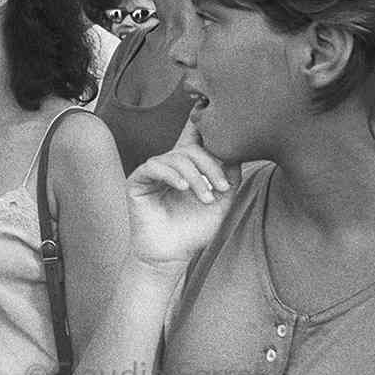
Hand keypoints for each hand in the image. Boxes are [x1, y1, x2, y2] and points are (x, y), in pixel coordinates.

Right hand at [126, 115, 242, 270]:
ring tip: (204, 198)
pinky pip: (153, 167)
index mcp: (188, 168)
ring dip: (195, 176)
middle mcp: (169, 166)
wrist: (171, 255)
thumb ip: (228, 178)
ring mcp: (152, 173)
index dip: (202, 123)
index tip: (216, 119)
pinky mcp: (137, 181)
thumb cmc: (193, 230)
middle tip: (222, 188)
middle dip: (210, 164)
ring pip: (175, 157)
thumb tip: (237, 153)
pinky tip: (182, 188)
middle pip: (190, 148)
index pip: (193, 138)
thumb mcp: (220, 203)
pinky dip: (171, 174)